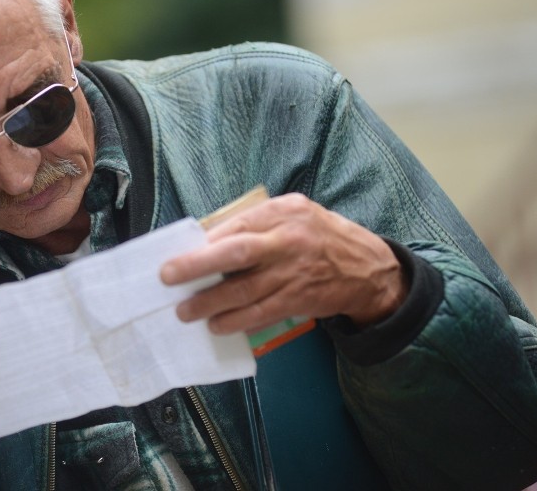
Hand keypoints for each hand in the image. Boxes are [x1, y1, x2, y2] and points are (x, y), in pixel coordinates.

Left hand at [161, 193, 407, 333]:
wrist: (368, 268)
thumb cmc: (319, 236)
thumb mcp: (293, 213)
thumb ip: (256, 222)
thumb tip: (208, 239)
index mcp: (283, 213)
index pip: (236, 226)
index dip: (204, 242)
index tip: (177, 253)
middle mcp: (288, 241)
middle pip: (236, 253)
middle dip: (197, 266)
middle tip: (168, 277)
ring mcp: (294, 273)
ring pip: (244, 291)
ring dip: (210, 303)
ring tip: (185, 311)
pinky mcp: (299, 300)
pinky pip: (261, 313)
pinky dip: (236, 321)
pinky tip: (217, 324)